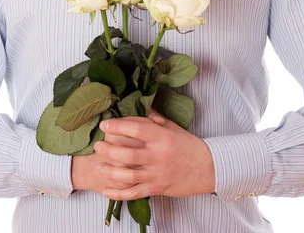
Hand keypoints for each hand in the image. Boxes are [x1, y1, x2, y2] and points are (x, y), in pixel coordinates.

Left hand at [93, 108, 215, 200]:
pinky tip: (106, 190)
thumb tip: (136, 109)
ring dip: (111, 171)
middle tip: (97, 145)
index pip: (136, 130)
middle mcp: (158, 156)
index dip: (118, 126)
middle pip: (128, 154)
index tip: (104, 124)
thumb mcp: (172, 127)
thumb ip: (153, 119)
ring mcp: (157, 174)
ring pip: (129, 175)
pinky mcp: (157, 189)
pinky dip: (118, 194)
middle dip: (109, 150)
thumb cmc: (187, 144)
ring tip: (99, 165)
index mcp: (162, 137)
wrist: (207, 167)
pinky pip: (134, 193)